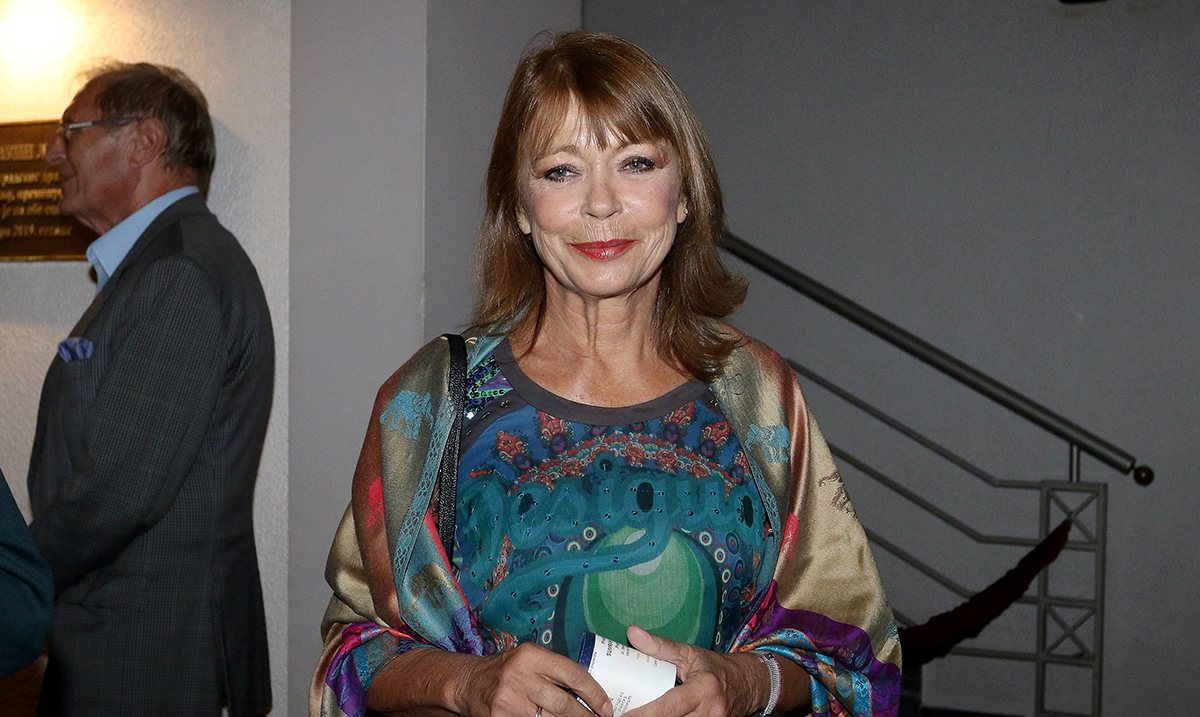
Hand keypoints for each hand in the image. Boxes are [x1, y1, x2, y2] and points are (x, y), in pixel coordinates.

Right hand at [454, 642, 614, 716]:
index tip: (606, 707)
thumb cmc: (506, 670)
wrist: (469, 683)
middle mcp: (519, 676)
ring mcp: (508, 700)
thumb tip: (591, 688)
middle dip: (584, 716)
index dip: (594, 692)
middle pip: (563, 703)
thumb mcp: (530, 659)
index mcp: (531, 655)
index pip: (572, 673)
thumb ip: (555, 669)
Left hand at [623, 626, 766, 716]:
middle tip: (623, 715)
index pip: (668, 707)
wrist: (748, 685)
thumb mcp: (689, 653)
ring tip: (638, 715)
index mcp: (703, 689)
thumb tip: (632, 633)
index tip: (623, 715)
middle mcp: (710, 711)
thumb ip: (660, 646)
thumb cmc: (715, 668)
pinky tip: (656, 716)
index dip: (644, 714)